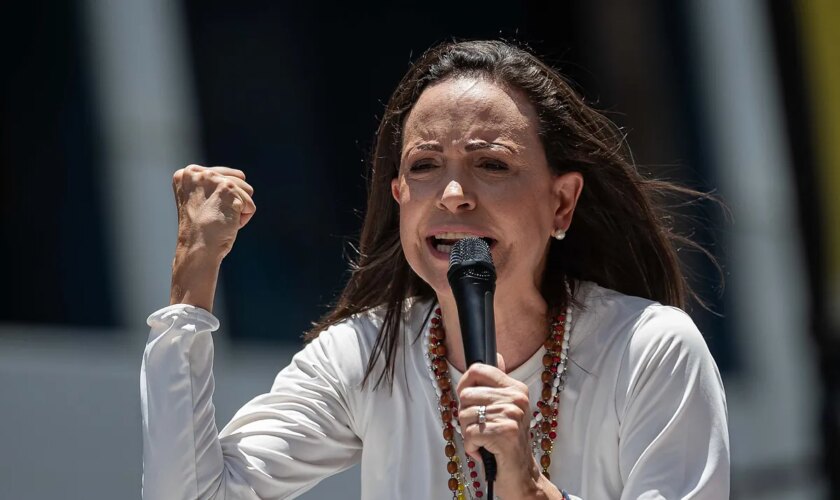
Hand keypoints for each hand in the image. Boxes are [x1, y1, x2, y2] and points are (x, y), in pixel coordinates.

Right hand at [168, 164, 255, 310]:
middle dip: (233, 203)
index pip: (223, 174)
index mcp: (187, 174)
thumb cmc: (200, 231)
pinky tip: (227, 224)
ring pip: (246, 191)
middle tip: (213, 217)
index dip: (225, 196)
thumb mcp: (200, 201)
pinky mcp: (228, 189)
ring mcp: (213, 179)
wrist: (197, 248)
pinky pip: (250, 206)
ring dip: (239, 210)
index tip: (211, 210)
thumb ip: (212, 186)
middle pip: (238, 181)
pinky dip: (244, 219)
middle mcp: (198, 173)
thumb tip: (241, 175)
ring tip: (220, 220)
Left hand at [456, 355, 560, 498]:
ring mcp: (511, 415)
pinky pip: (468, 434)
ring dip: (467, 433)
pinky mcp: (503, 433)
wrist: (522, 474)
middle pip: (466, 395)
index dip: (464, 383)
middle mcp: (516, 399)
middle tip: (479, 428)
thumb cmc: (507, 442)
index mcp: (516, 388)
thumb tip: (498, 355)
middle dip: (465, 415)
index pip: (478, 369)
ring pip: (464, 415)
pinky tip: (483, 450)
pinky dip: (470, 447)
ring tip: (483, 440)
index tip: (466, 398)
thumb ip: (497, 384)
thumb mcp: (506, 408)